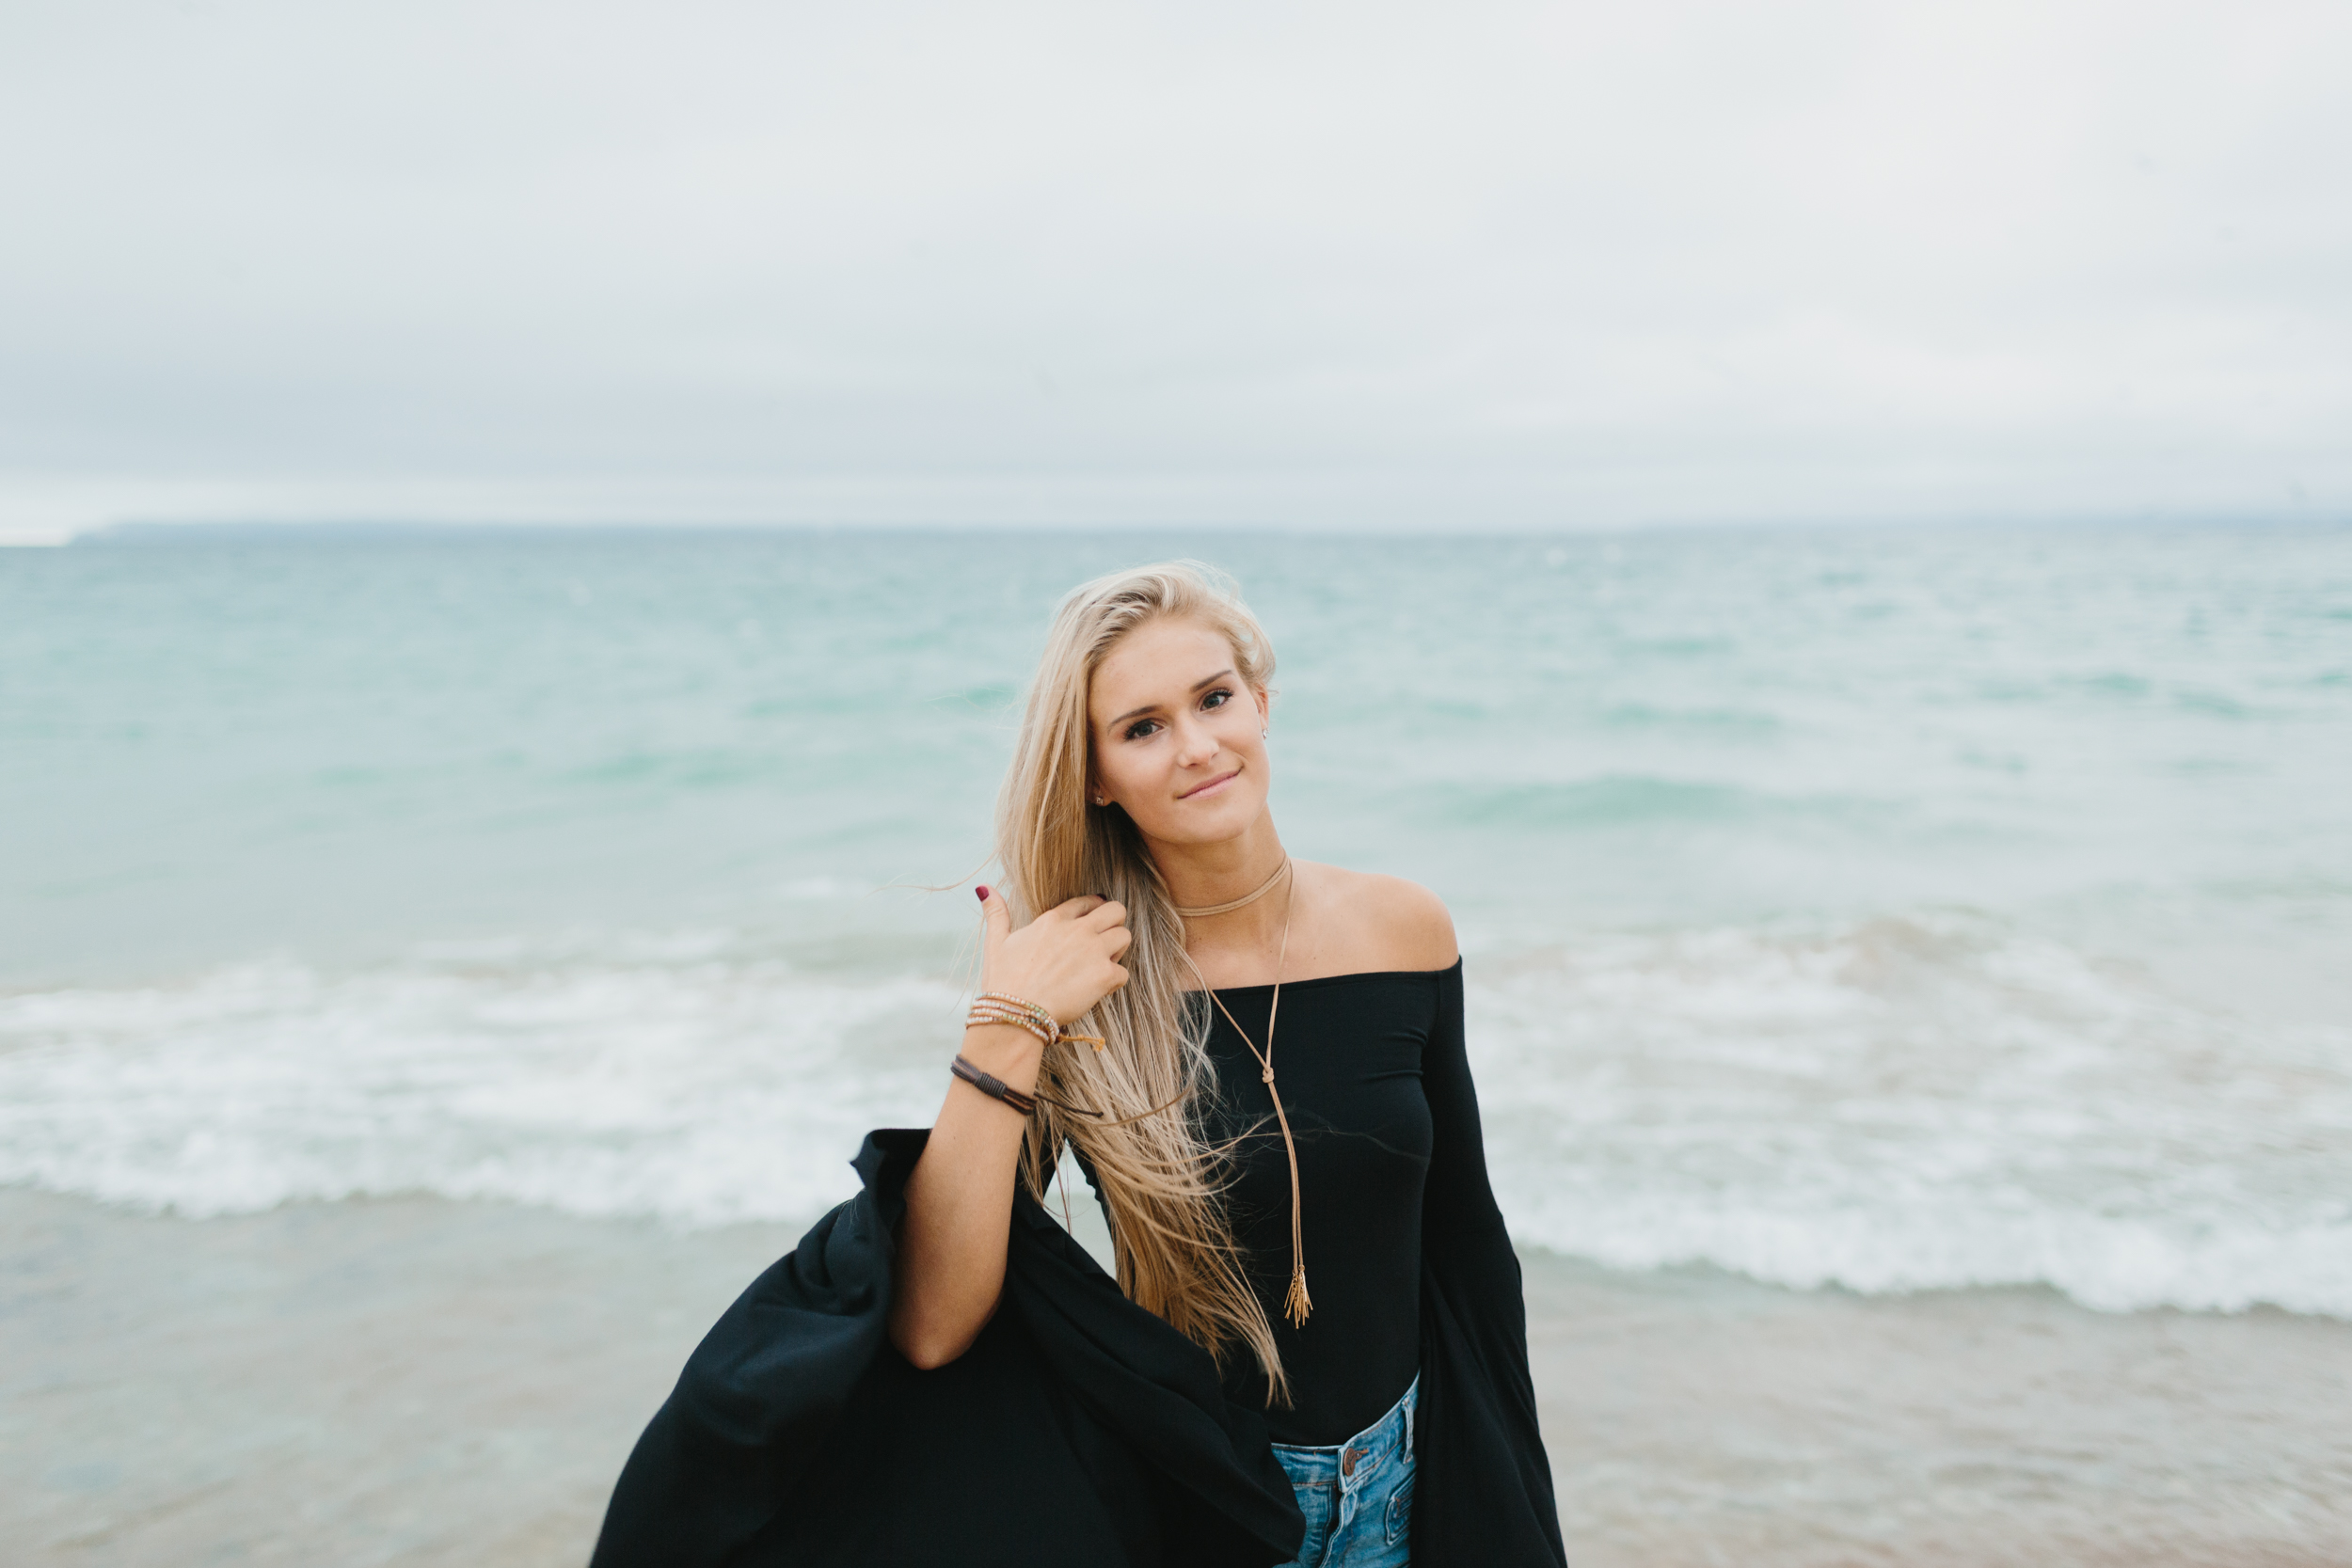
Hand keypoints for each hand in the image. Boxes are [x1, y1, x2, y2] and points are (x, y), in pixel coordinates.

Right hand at [976, 887, 1131, 1025]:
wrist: (1015, 1013)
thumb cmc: (1003, 981)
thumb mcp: (996, 943)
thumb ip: (997, 913)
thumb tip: (984, 888)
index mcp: (1054, 920)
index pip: (1087, 902)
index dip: (1093, 911)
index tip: (1091, 923)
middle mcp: (1078, 930)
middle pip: (1116, 911)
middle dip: (1114, 924)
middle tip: (1103, 942)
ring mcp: (1093, 951)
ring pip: (1125, 936)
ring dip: (1117, 950)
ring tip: (1102, 965)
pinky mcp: (1104, 975)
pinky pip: (1124, 972)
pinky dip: (1114, 981)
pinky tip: (1098, 989)